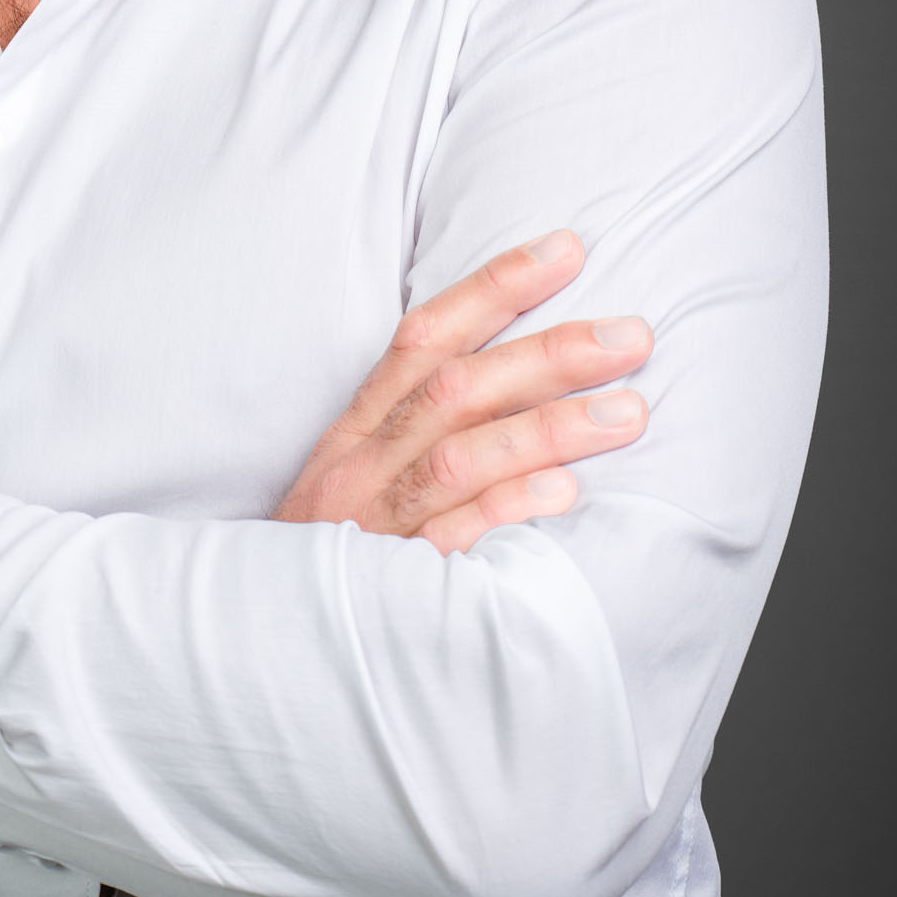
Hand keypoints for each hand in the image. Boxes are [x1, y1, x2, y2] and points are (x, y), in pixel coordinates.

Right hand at [273, 232, 650, 553]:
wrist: (265, 646)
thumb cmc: (331, 550)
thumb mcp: (358, 476)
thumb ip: (421, 427)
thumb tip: (527, 375)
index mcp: (357, 429)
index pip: (424, 337)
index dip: (493, 288)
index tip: (566, 250)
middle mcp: (363, 465)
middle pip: (455, 389)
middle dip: (546, 353)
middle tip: (631, 333)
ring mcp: (376, 525)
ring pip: (460, 458)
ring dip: (548, 428)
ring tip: (631, 411)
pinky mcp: (394, 590)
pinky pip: (451, 542)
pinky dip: (505, 510)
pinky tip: (565, 493)